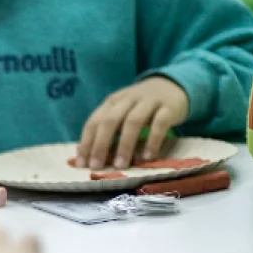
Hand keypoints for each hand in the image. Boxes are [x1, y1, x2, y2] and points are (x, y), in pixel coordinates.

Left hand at [74, 77, 188, 169]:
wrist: (171, 86)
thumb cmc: (141, 106)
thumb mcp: (122, 112)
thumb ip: (109, 129)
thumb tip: (90, 155)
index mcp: (112, 102)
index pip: (94, 120)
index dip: (86, 141)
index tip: (81, 163)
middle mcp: (128, 100)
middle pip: (110, 120)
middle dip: (101, 144)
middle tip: (96, 166)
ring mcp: (148, 102)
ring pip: (133, 121)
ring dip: (124, 144)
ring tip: (120, 165)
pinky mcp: (168, 108)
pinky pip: (159, 124)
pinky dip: (152, 141)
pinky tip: (147, 157)